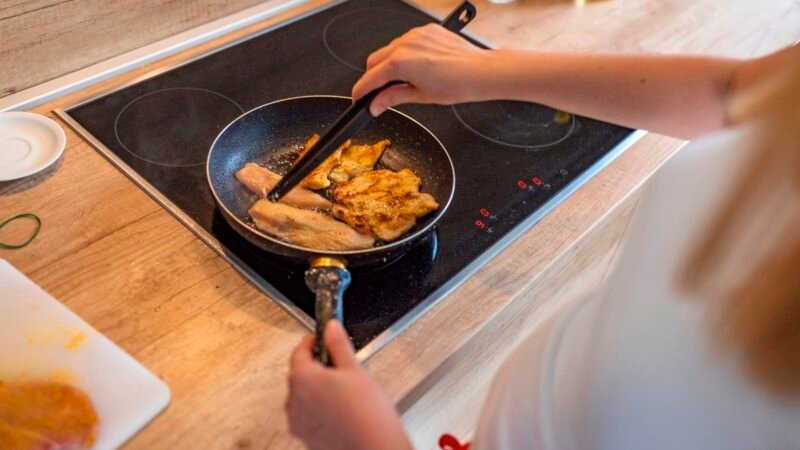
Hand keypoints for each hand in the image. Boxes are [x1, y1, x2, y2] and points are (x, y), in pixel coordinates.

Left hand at [286, 320, 412, 449]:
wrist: (374, 449)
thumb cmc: (366, 415)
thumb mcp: (354, 369)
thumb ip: (338, 344)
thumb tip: (331, 327)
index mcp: (302, 378)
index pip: (300, 351)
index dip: (312, 341)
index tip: (322, 339)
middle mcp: (294, 400)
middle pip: (300, 374)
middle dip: (317, 367)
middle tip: (339, 365)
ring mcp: (298, 421)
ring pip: (304, 396)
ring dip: (318, 390)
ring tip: (344, 392)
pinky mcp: (306, 437)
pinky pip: (308, 415)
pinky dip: (320, 409)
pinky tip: (341, 410)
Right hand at [352, 23, 495, 115]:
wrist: (480, 71)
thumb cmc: (456, 84)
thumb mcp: (420, 95)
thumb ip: (393, 98)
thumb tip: (376, 105)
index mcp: (400, 62)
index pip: (370, 77)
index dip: (362, 90)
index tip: (358, 98)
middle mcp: (405, 44)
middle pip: (375, 60)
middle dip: (373, 76)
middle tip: (379, 93)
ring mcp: (416, 35)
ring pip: (390, 49)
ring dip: (389, 64)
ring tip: (403, 81)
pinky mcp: (427, 31)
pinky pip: (407, 41)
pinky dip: (405, 53)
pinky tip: (416, 66)